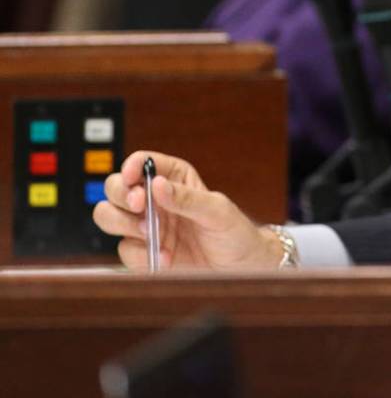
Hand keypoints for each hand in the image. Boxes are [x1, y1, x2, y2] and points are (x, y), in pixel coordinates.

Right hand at [93, 150, 284, 270]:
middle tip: (140, 207)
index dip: (132, 166)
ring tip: (153, 234)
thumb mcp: (218, 211)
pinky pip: (125, 249)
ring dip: (124, 224)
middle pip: (116, 188)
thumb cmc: (235, 233)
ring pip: (109, 216)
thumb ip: (187, 198)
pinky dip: (142, 255)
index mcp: (175, 179)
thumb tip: (157, 185)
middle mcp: (155, 200)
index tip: (132, 178)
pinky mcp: (144, 252)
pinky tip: (167, 257)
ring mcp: (147, 226)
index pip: (143, 162)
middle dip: (122, 196)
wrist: (240, 270)